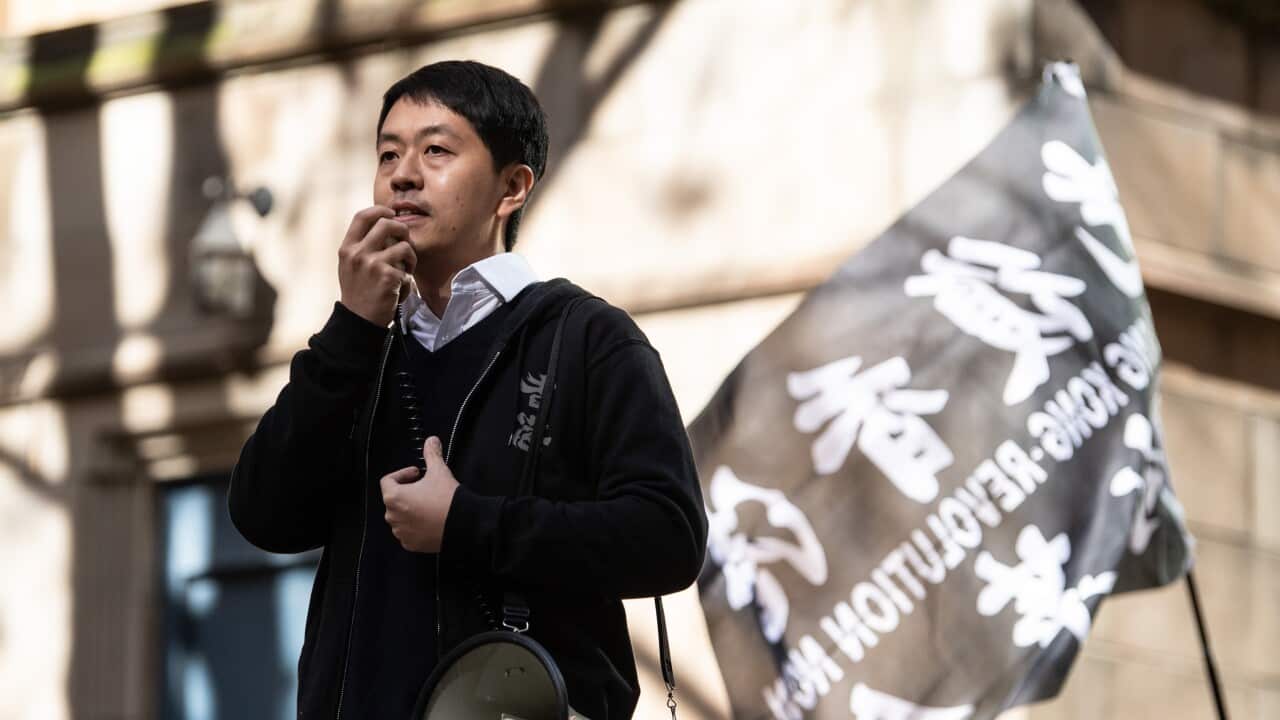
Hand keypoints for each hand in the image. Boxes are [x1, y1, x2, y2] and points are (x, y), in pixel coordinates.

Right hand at [338, 206, 417, 326]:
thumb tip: (386, 223)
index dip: (380, 209)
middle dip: (402, 230)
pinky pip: (408, 270)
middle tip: (405, 242)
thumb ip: (362, 245)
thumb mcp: (350, 265)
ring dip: (410, 259)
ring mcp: (372, 264)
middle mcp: (357, 253)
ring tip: (405, 271)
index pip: (362, 216)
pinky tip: (398, 290)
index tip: (391, 213)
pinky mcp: (388, 277)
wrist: (358, 320)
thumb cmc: (359, 292)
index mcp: (347, 248)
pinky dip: (407, 280)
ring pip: (404, 246)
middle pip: (387, 223)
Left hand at [380, 436, 458, 552]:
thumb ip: (432, 454)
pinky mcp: (410, 543)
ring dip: (410, 509)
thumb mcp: (439, 471)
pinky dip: (415, 525)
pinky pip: (408, 532)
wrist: (462, 525)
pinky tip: (429, 519)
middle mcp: (393, 516)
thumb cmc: (447, 501)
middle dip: (408, 491)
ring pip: (400, 516)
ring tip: (428, 504)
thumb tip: (431, 442)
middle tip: (424, 488)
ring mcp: (401, 532)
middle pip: (394, 498)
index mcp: (394, 497)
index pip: (388, 480)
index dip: (403, 474)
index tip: (416, 473)